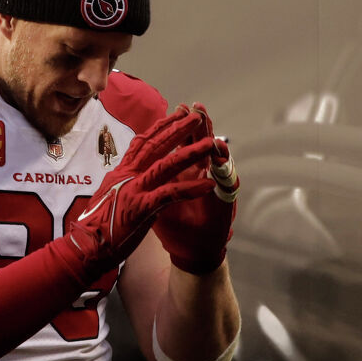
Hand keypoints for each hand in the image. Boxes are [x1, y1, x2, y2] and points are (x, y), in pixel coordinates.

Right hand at [61, 108, 216, 279]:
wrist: (85, 247)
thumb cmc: (96, 226)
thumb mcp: (109, 197)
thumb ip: (122, 184)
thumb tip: (128, 177)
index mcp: (120, 172)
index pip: (141, 143)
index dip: (159, 127)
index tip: (175, 115)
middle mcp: (127, 175)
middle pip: (155, 146)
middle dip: (177, 129)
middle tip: (195, 116)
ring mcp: (134, 190)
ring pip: (166, 165)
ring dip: (190, 153)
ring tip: (210, 143)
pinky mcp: (141, 207)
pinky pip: (170, 194)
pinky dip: (190, 189)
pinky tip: (207, 185)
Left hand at [152, 103, 237, 273]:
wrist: (194, 253)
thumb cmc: (176, 227)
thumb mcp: (157, 204)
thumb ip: (154, 184)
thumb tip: (134, 166)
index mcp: (183, 173)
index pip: (182, 145)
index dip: (180, 128)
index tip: (175, 109)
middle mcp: (202, 175)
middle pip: (200, 144)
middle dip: (198, 125)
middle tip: (196, 107)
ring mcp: (216, 186)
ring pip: (217, 158)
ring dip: (214, 140)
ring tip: (210, 123)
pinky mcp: (226, 202)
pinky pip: (227, 181)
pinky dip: (225, 168)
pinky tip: (223, 154)